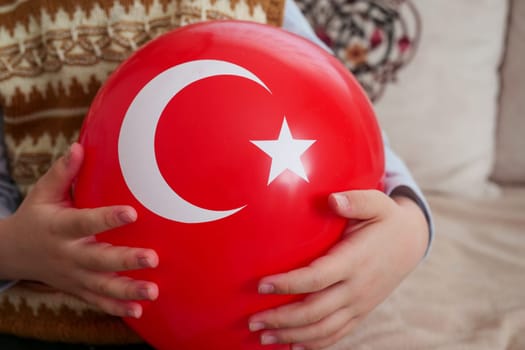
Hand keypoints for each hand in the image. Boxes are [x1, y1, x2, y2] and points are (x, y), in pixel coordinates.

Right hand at [0, 143, 158, 317]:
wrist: (12, 253)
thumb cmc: (35, 217)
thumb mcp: (42, 194)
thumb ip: (62, 172)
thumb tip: (79, 146)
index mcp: (59, 227)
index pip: (84, 222)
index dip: (107, 218)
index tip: (132, 213)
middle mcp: (67, 254)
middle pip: (98, 260)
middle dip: (125, 260)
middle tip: (153, 258)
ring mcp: (73, 276)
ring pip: (101, 286)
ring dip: (127, 291)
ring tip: (152, 292)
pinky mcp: (77, 288)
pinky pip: (97, 302)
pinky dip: (116, 309)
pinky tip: (138, 312)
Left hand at [248, 189, 428, 348]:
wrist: (411, 244)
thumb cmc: (386, 220)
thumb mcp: (377, 203)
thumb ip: (356, 200)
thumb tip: (332, 200)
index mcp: (354, 261)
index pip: (316, 278)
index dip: (287, 284)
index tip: (261, 285)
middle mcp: (356, 288)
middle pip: (314, 312)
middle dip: (281, 319)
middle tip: (252, 321)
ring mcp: (360, 304)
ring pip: (323, 330)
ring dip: (292, 336)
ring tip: (264, 336)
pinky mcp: (361, 312)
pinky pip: (337, 335)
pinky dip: (314, 344)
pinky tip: (293, 346)